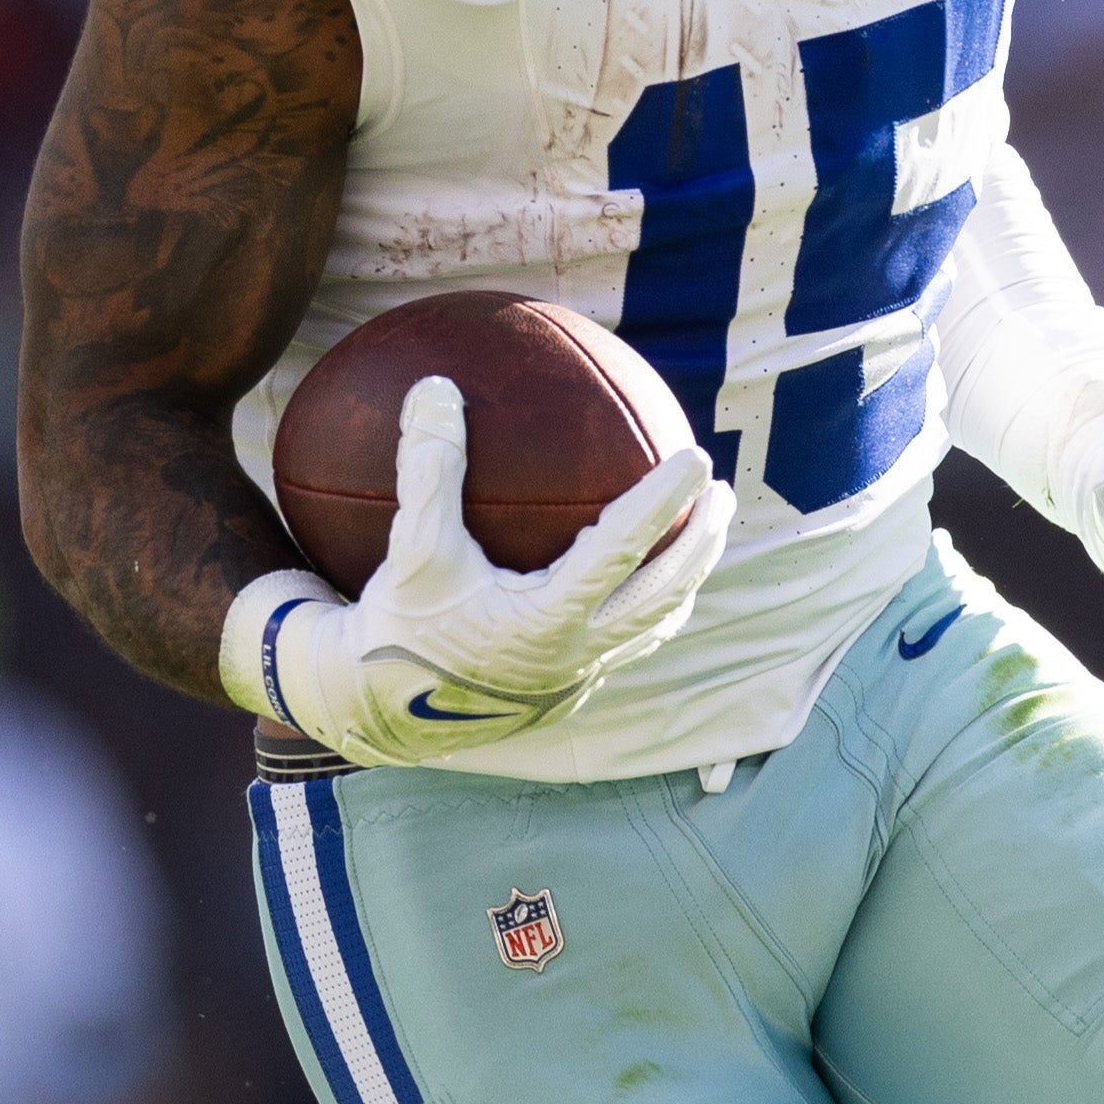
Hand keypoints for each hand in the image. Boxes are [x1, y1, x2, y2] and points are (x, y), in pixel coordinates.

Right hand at [265, 377, 730, 764]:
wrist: (382, 714)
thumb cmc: (399, 626)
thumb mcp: (410, 548)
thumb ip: (428, 470)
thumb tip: (437, 388)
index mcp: (547, 618)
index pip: (624, 549)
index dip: (664, 500)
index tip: (695, 456)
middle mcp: (576, 652)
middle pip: (665, 593)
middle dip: (703, 542)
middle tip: (722, 492)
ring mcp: (579, 676)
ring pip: (655, 624)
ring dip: (686, 577)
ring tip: (704, 535)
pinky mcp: (570, 690)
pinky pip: (628, 643)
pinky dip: (649, 607)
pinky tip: (644, 578)